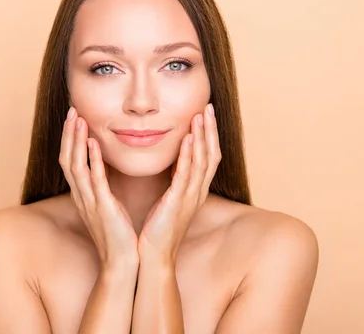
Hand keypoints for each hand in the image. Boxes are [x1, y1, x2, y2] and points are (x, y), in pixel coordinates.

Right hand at [59, 107, 138, 270]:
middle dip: (68, 134)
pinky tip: (92, 143)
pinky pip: (93, 180)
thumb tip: (103, 166)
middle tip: (72, 110)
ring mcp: (89, 202)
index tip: (75, 118)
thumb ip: (103, 185)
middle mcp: (81, 196)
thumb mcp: (107, 205)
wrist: (123, 261)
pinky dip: (91, 161)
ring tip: (78, 119)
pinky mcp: (102, 208)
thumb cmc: (119, 234)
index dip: (70, 139)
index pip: (70, 161)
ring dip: (75, 141)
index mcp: (83, 195)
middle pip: (66, 158)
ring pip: (75, 166)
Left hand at [138, 103, 220, 264]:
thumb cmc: (156, 230)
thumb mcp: (168, 201)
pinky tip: (188, 139)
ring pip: (203, 162)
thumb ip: (172, 182)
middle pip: (211, 154)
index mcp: (194, 191)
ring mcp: (190, 198)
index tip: (205, 114)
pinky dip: (189, 156)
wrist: (152, 256)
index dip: (208, 135)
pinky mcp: (178, 204)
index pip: (207, 157)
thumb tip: (170, 164)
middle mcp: (197, 192)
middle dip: (210, 130)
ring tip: (200, 115)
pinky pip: (187, 176)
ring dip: (203, 137)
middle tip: (208, 107)